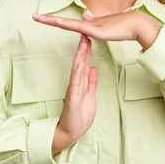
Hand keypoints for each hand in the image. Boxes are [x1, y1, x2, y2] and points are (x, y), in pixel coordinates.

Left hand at [33, 10, 162, 50]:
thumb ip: (94, 22)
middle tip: (34, 17)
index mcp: (89, 24)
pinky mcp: (95, 31)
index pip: (68, 23)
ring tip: (38, 19)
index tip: (44, 18)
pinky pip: (78, 27)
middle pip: (63, 22)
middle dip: (48, 19)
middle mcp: (88, 23)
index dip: (56, 21)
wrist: (137, 24)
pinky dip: (66, 24)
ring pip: (67, 23)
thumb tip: (83, 16)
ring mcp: (91, 26)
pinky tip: (57, 22)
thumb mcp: (105, 26)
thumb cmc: (124, 26)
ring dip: (52, 21)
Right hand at [52, 33, 98, 154]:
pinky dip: (77, 69)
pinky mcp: (72, 95)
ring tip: (83, 41)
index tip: (90, 38)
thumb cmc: (80, 116)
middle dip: (84, 47)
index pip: (84, 63)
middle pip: (81, 62)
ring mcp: (73, 88)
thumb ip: (91, 82)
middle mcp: (76, 83)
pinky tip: (79, 60)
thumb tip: (94, 68)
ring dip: (81, 54)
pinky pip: (75, 80)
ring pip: (77, 67)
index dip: (87, 51)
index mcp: (81, 83)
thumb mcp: (90, 96)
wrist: (71, 132)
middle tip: (85, 31)